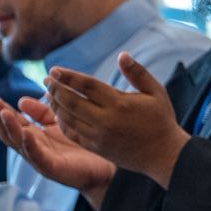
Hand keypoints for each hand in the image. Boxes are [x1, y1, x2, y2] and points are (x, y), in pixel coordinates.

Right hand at [0, 91, 115, 198]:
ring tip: (3, 112)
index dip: (0, 108)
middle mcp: (34, 148)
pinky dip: (30, 146)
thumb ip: (42, 112)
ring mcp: (41, 159)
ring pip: (19, 143)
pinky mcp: (53, 168)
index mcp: (35, 136)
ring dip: (10, 128)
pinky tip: (26, 135)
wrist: (105, 168)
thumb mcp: (60, 123)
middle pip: (10, 132)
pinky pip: (38, 157)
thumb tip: (21, 100)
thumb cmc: (82, 145)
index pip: (13, 120)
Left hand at [45, 54, 188, 188]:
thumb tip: (122, 55)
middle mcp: (106, 120)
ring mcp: (99, 136)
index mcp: (119, 104)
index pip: (86, 86)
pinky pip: (73, 134)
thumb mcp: (156, 92)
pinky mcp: (97, 148)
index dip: (68, 76)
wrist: (164, 155)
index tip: (54, 69)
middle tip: (47, 79)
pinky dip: (62, 123)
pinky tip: (58, 114)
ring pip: (68, 118)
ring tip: (48, 94)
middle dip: (56, 89)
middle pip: (72, 102)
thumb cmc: (161, 120)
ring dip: (55, 105)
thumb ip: (138, 73)